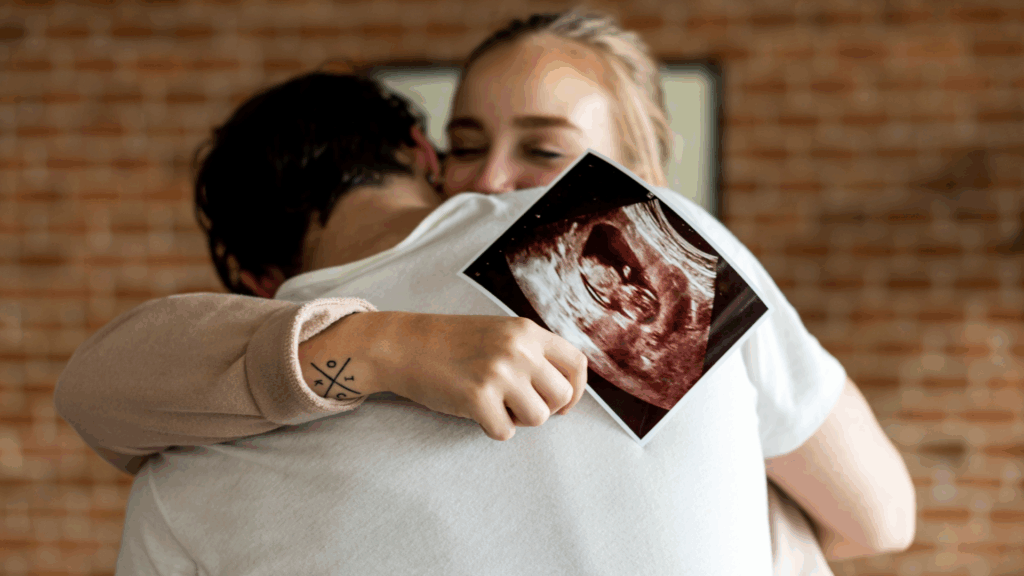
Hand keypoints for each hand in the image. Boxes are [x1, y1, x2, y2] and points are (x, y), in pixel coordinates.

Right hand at [299, 311, 587, 440]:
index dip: (576, 390)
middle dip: (544, 409)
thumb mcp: (499, 333)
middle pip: (561, 396)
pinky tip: (475, 411)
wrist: (404, 344)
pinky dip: (491, 428)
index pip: (577, 364)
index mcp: (527, 331)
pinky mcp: (477, 397)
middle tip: (518, 405)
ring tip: (494, 405)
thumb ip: (531, 352)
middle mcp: (518, 349)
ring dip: (518, 420)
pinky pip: (504, 431)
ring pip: (538, 417)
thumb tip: (565, 391)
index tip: (560, 403)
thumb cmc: (451, 343)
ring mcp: (499, 372)